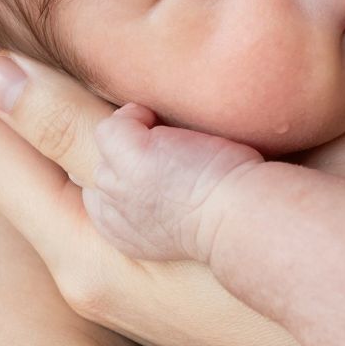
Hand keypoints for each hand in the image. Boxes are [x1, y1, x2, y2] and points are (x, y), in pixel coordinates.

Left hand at [0, 10, 306, 345]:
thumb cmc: (302, 252)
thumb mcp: (173, 184)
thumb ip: (82, 133)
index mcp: (90, 253)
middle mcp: (114, 264)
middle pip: (21, 163)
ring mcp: (164, 261)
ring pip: (78, 165)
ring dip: (47, 102)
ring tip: (16, 45)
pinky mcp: (211, 246)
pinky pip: (131, 168)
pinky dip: (107, 118)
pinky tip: (125, 95)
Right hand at [87, 103, 263, 263]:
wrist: (242, 219)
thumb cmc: (230, 217)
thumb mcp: (179, 227)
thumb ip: (156, 208)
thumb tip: (164, 178)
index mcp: (120, 232)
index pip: (102, 194)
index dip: (128, 174)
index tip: (162, 168)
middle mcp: (111, 210)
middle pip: (105, 166)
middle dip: (135, 152)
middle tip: (177, 152)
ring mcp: (117, 182)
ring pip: (107, 142)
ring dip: (139, 131)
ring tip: (175, 136)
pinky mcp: (131, 156)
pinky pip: (115, 123)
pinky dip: (138, 114)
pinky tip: (169, 124)